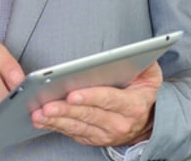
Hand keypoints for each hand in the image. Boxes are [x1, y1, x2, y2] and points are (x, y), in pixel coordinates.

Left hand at [31, 61, 161, 146]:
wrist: (146, 123)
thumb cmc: (142, 95)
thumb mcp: (151, 78)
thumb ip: (146, 64)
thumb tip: (136, 52)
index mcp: (132, 106)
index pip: (109, 100)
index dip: (90, 97)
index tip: (71, 94)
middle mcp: (119, 123)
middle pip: (88, 115)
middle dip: (65, 110)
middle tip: (46, 105)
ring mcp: (105, 134)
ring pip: (77, 126)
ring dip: (56, 120)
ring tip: (38, 114)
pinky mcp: (92, 139)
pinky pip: (72, 133)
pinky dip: (56, 126)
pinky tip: (42, 120)